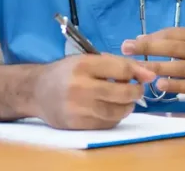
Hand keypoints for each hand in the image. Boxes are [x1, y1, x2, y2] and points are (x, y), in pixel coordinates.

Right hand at [33, 53, 155, 129]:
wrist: (36, 91)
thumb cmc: (66, 72)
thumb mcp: (87, 60)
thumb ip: (116, 64)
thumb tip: (148, 74)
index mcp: (83, 65)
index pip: (121, 69)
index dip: (139, 73)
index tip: (148, 76)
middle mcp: (80, 86)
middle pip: (122, 92)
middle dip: (135, 91)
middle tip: (136, 90)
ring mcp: (77, 107)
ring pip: (116, 111)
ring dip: (127, 106)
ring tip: (125, 100)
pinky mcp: (76, 123)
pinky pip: (106, 123)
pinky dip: (114, 117)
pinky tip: (111, 109)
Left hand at [121, 27, 184, 102]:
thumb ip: (179, 41)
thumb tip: (146, 40)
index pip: (174, 34)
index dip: (153, 37)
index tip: (134, 41)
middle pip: (174, 47)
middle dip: (148, 47)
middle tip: (127, 48)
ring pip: (180, 67)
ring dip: (157, 67)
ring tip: (138, 68)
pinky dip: (174, 85)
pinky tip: (160, 85)